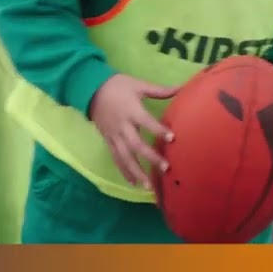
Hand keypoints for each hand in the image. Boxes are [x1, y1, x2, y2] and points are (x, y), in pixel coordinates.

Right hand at [89, 74, 178, 189]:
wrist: (91, 90)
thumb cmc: (118, 86)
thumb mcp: (139, 85)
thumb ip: (160, 90)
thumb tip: (182, 88)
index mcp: (131, 110)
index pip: (146, 122)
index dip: (159, 130)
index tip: (172, 138)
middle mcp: (122, 126)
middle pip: (136, 145)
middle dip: (150, 157)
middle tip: (165, 168)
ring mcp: (114, 136)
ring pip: (125, 157)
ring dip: (137, 172)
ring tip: (148, 186)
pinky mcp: (108, 142)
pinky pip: (117, 159)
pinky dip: (125, 172)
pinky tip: (134, 184)